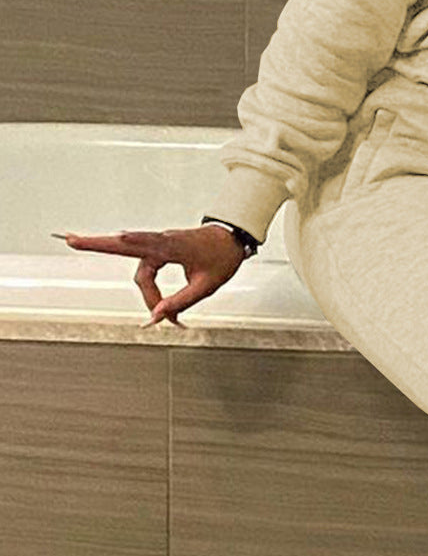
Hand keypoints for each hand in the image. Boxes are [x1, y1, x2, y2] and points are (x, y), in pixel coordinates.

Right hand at [52, 224, 246, 326]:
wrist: (231, 239)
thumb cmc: (221, 258)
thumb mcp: (207, 285)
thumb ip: (181, 301)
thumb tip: (157, 317)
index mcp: (173, 245)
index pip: (145, 245)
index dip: (128, 245)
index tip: (118, 241)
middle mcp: (161, 242)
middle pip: (123, 247)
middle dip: (95, 243)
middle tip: (68, 238)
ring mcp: (158, 246)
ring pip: (137, 270)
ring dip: (130, 284)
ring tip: (115, 287)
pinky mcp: (159, 251)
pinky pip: (143, 268)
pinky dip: (136, 279)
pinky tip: (108, 260)